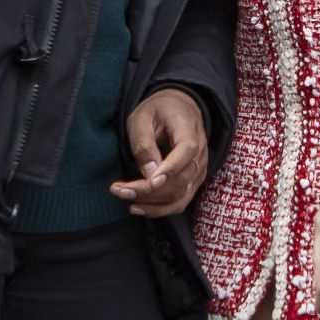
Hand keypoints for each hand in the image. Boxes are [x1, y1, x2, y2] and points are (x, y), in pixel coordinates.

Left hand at [112, 90, 208, 217]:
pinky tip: (138, 208)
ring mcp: (199, 170)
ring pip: (181, 195)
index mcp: (189, 128)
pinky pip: (180, 202)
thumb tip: (149, 174)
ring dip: (152, 203)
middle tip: (119, 189)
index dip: (171, 168)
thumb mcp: (142, 118)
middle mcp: (200, 152)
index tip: (150, 181)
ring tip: (124, 198)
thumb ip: (145, 143)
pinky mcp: (193, 182)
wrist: (178, 109)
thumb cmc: (157, 111)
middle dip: (150, 190)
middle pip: (182, 179)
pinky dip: (160, 209)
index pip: (187, 150)